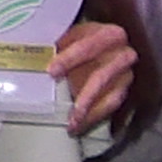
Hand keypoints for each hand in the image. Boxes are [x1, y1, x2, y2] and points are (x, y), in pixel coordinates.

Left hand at [52, 18, 139, 134]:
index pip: (91, 45)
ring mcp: (126, 75)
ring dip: (91, 111)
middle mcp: (123, 55)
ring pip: (112, 96)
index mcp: (109, 35)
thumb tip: (35, 58)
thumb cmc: (83, 41)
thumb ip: (59, 46)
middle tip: (70, 107)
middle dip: (85, 93)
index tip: (52, 71)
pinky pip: (111, 107)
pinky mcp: (123, 91)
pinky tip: (79, 126)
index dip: (71, 58)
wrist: (104, 46)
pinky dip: (94, 118)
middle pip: (104, 75)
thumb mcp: (72, 37)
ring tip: (74, 122)